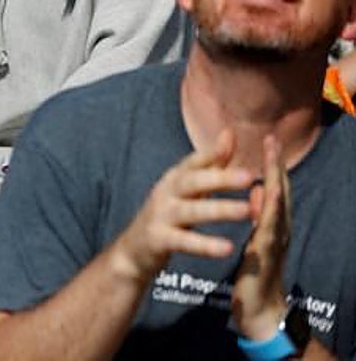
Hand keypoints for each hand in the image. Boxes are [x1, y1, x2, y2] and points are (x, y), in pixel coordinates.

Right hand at [111, 129, 254, 283]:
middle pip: (192, 181)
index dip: (213, 151)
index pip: (194, 161)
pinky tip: (227, 248)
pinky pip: (184, 242)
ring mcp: (160, 215)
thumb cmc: (168, 214)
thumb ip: (210, 163)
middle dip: (220, 178)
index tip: (234, 139)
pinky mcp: (158, 239)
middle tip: (249, 176)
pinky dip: (205, 245)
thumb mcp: (187, 187)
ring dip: (219, 209)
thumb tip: (229, 133)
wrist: (134, 249)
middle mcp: (166, 192)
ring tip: (247, 210)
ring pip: (191, 210)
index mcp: (175, 178)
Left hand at [231, 136, 291, 341]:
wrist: (258, 308)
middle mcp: (279, 228)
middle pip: (281, 191)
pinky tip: (266, 193)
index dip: (272, 164)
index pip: (274, 186)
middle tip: (272, 138)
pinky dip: (269, 209)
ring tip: (271, 156)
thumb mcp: (256, 237)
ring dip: (276, 180)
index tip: (268, 138)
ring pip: (279, 206)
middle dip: (277, 165)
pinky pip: (269, 228)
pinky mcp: (266, 255)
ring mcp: (275, 241)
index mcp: (272, 222)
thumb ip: (258, 213)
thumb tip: (259, 188)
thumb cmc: (255, 271)